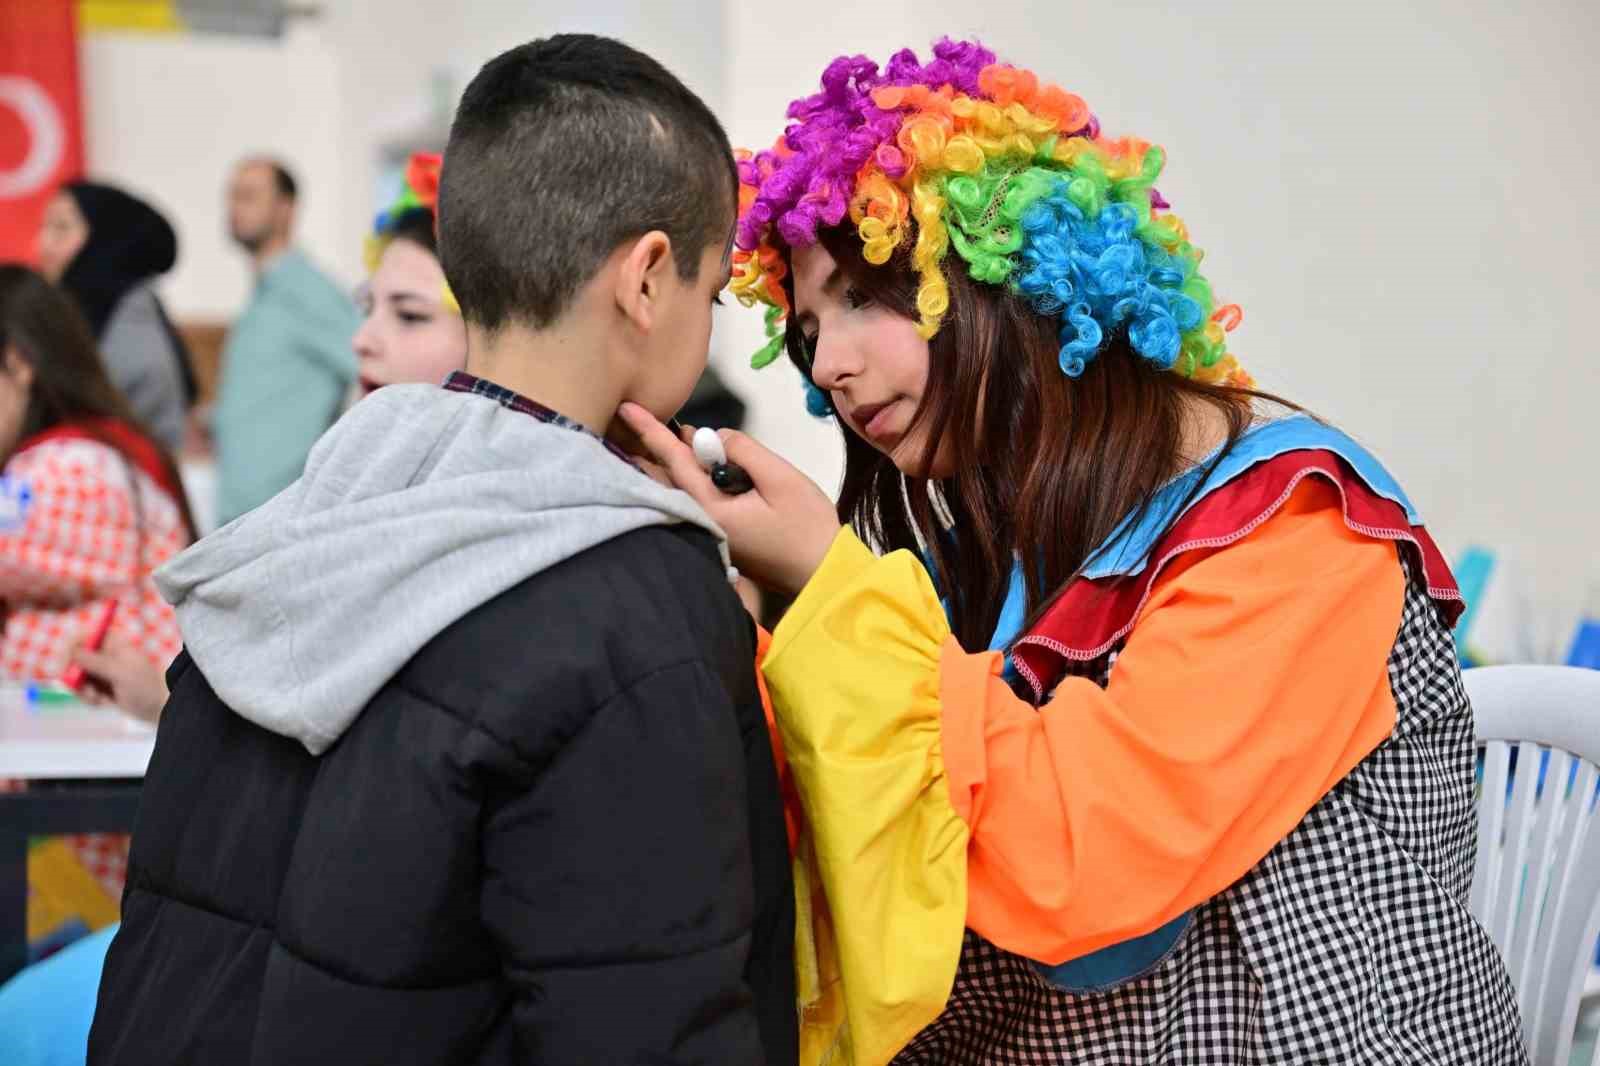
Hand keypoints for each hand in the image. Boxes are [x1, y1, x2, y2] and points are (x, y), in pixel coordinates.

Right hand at [70, 632, 169, 723]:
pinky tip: (104, 703)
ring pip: (76, 677)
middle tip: (83, 689)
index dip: (71, 649)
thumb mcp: (120, 672)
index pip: (83, 636)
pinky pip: (83, 690)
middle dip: (76, 677)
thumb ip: (95, 661)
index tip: (67, 666)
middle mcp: (104, 654)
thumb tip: (72, 650)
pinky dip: (90, 698)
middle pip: (74, 659)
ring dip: (83, 691)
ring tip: (99, 698)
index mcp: (113, 643)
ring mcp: (101, 671)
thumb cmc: (144, 686)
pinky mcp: (101, 687)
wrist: (160, 709)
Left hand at [618, 403, 840, 596]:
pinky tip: (700, 464)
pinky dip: (692, 479)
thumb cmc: (807, 529)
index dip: (650, 432)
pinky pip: (697, 501)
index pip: (674, 462)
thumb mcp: (780, 478)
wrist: (823, 574)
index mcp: (712, 510)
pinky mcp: (722, 539)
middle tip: (636, 417)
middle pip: (669, 478)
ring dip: (675, 462)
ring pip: (682, 490)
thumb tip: (713, 437)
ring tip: (673, 434)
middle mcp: (703, 524)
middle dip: (654, 447)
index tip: (626, 408)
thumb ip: (743, 451)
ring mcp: (711, 534)